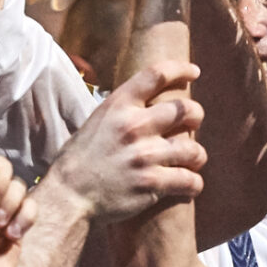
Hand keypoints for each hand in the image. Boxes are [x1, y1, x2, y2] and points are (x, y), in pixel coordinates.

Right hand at [46, 63, 206, 221]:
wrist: (68, 196)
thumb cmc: (80, 160)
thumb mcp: (96, 122)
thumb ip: (122, 112)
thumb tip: (147, 104)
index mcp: (118, 106)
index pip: (156, 74)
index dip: (181, 69)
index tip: (194, 72)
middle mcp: (133, 126)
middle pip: (185, 109)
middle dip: (196, 116)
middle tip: (193, 124)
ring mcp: (144, 155)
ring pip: (193, 148)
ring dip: (197, 155)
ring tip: (193, 160)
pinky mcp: (151, 183)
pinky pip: (189, 180)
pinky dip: (194, 183)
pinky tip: (191, 184)